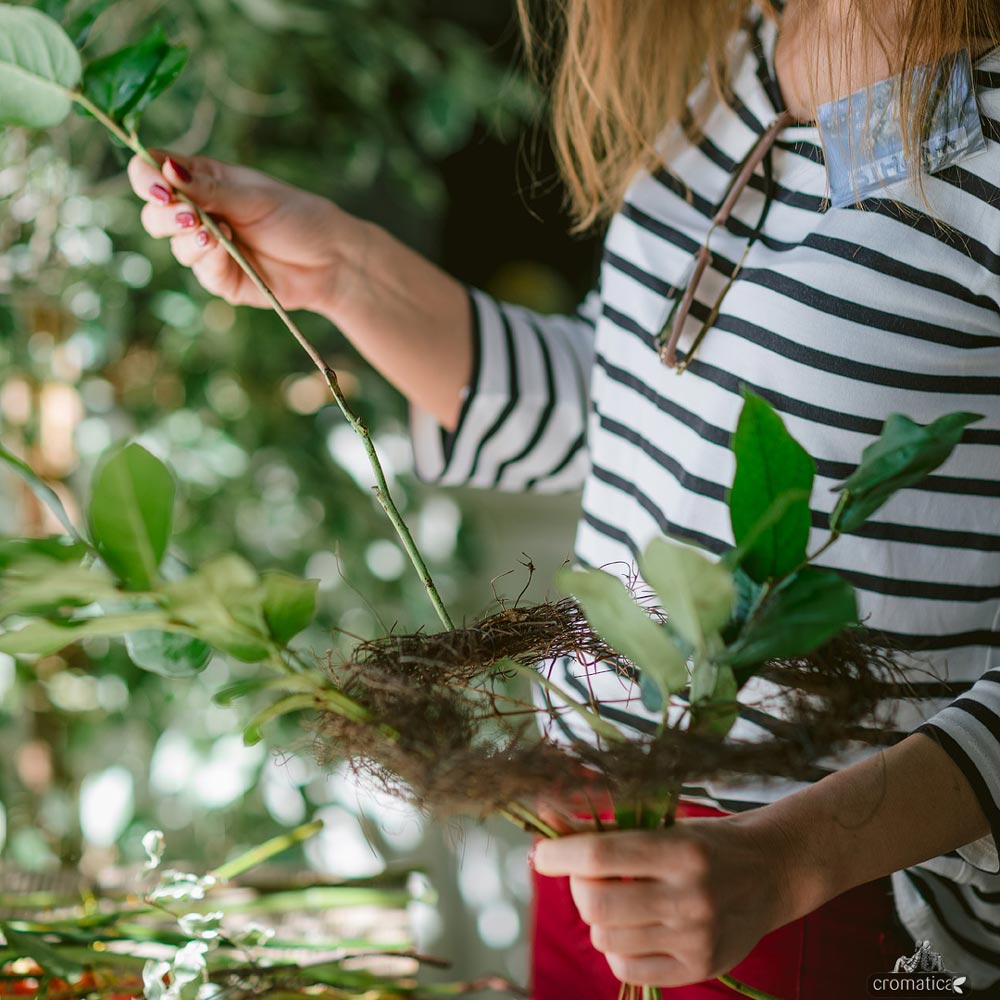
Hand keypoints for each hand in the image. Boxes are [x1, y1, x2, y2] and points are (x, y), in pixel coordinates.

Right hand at [127, 151, 366, 315]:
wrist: (331, 260)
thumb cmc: (298, 218)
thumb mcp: (254, 196)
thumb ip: (209, 188)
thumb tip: (166, 168)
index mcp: (203, 179)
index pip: (153, 172)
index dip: (146, 176)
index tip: (158, 184)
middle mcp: (199, 213)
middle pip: (154, 213)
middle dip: (165, 213)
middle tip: (188, 213)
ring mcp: (208, 247)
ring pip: (174, 244)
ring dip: (189, 237)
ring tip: (215, 232)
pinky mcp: (220, 278)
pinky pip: (201, 269)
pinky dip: (210, 258)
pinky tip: (227, 248)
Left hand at [531, 816, 801, 987]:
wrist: (771, 872)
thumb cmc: (705, 842)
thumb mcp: (661, 825)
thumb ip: (603, 828)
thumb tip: (544, 817)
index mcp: (679, 850)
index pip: (600, 855)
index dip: (559, 855)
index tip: (541, 855)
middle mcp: (690, 895)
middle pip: (596, 903)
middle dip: (577, 889)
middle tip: (587, 878)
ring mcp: (696, 936)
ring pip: (606, 938)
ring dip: (598, 919)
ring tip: (619, 901)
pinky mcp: (699, 967)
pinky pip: (627, 968)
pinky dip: (616, 949)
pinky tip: (634, 929)